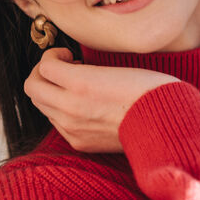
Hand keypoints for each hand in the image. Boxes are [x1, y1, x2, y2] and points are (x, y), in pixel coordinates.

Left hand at [23, 47, 181, 152]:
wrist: (165, 122)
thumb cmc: (146, 89)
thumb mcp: (111, 68)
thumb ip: (80, 70)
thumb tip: (63, 68)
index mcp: (79, 84)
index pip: (43, 67)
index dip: (52, 56)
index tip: (67, 56)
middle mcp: (70, 108)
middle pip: (33, 88)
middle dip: (45, 74)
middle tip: (65, 69)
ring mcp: (72, 128)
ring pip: (41, 106)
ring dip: (52, 92)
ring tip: (75, 88)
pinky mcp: (79, 142)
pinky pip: (57, 123)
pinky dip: (62, 111)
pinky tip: (84, 105)